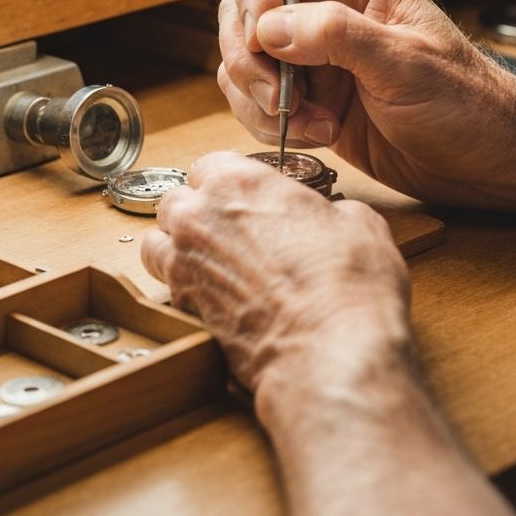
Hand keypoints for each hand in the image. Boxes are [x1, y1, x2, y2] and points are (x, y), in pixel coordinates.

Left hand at [141, 151, 411, 394]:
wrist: (330, 351)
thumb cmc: (347, 284)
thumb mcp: (358, 222)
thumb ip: (326, 210)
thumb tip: (328, 219)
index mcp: (239, 181)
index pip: (210, 164)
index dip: (229, 183)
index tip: (246, 198)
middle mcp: (200, 215)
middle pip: (176, 201)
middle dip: (198, 213)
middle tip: (231, 232)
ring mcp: (183, 262)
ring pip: (157, 242)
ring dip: (178, 247)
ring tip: (212, 263)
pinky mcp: (181, 307)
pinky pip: (164, 286)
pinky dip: (180, 287)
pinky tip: (211, 297)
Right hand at [218, 0, 515, 208]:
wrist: (485, 161)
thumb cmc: (466, 103)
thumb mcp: (406, 64)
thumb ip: (336, 36)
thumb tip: (270, 26)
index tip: (265, 32)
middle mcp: (330, 15)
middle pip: (248, 7)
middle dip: (250, 54)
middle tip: (279, 95)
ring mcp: (316, 60)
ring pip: (247, 58)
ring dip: (260, 96)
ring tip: (308, 122)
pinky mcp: (310, 101)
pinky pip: (258, 102)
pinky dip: (269, 123)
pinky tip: (316, 136)